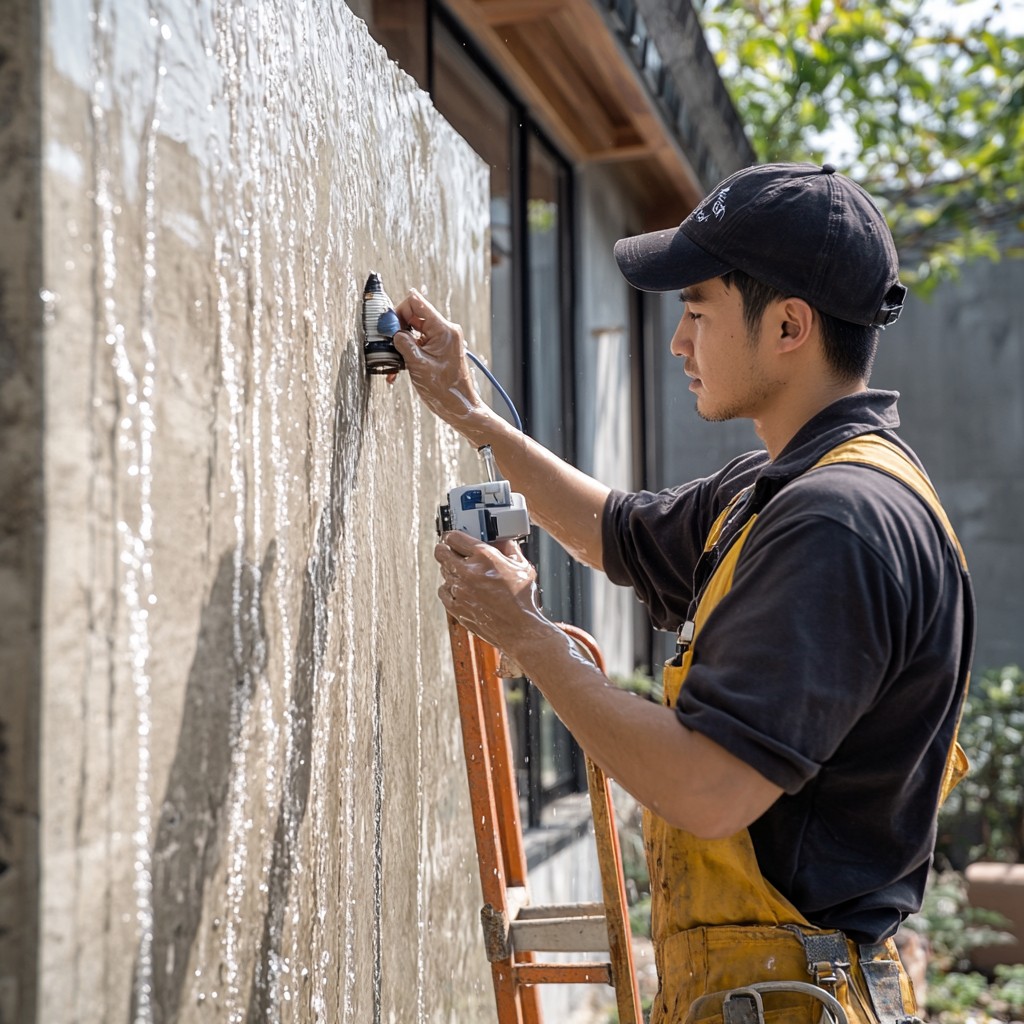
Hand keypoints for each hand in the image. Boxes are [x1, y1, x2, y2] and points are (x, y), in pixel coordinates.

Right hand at [391, 289, 486, 430]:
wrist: (458, 407)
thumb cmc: (444, 390)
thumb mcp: (418, 365)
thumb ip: (403, 343)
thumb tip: (392, 330)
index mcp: (443, 330)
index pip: (416, 303)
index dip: (398, 312)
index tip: (388, 328)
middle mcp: (445, 330)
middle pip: (413, 315)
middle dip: (397, 330)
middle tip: (388, 347)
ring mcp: (442, 339)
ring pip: (413, 330)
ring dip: (400, 344)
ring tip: (393, 362)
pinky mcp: (438, 349)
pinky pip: (418, 343)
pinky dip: (407, 353)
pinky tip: (398, 367)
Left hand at [435, 532, 556, 655]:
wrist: (519, 629)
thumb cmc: (523, 599)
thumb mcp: (522, 566)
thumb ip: (509, 548)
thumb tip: (502, 539)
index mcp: (483, 556)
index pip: (453, 537)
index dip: (452, 535)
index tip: (454, 538)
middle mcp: (467, 571)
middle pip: (441, 552)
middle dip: (445, 549)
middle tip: (452, 551)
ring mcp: (459, 590)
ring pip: (443, 571)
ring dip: (452, 570)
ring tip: (466, 574)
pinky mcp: (455, 606)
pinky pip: (443, 591)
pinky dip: (450, 588)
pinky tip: (462, 589)